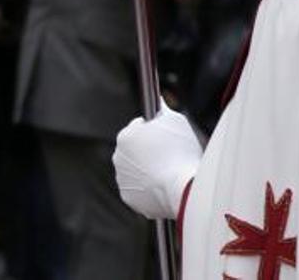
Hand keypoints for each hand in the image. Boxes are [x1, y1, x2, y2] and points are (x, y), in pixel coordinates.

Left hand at [113, 100, 201, 219]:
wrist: (181, 188)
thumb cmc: (180, 151)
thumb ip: (163, 109)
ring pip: (136, 169)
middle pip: (135, 148)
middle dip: (148, 148)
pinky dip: (150, 186)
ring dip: (149, 167)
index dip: (155, 128)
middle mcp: (117, 157)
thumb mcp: (177, 121)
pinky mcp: (129, 198)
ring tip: (170, 169)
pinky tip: (165, 183)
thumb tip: (158, 100)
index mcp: (125, 136)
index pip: (138, 126)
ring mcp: (122, 180)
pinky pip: (140, 188)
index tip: (167, 134)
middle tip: (170, 152)